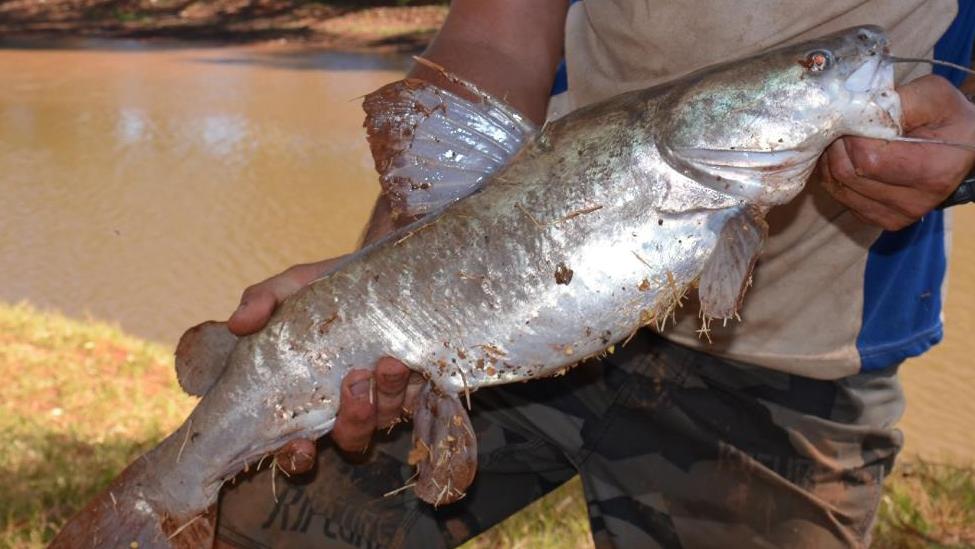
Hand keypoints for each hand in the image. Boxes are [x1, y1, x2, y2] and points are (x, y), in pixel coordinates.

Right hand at [227, 256, 416, 472]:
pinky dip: (409, 385)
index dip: (297, 457)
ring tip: (389, 364)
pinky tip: (409, 363)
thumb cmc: (331, 285)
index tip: (301, 447)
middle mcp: (345, 406)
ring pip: (384, 420)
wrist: (384, 269)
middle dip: (354, 421)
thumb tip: (237, 325)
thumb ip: (264, 301)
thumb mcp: (294, 286)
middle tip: (355, 383)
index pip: (296, 447)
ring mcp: (383, 398)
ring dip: (385, 396)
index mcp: (308, 396)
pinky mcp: (414, 384)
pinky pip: (413, 400)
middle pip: (349, 439)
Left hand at [820, 74, 974, 229]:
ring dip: (832, 161)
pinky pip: (842, 199)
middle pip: (847, 174)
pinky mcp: (884, 221)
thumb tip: (852, 113)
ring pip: (838, 189)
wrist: (965, 148)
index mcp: (932, 171)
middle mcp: (914, 202)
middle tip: (845, 127)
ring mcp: (897, 216)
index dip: (850, 134)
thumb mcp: (933, 96)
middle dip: (837, 146)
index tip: (855, 118)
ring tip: (846, 142)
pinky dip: (836, 178)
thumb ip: (894, 102)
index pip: (866, 158)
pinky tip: (850, 161)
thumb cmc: (948, 118)